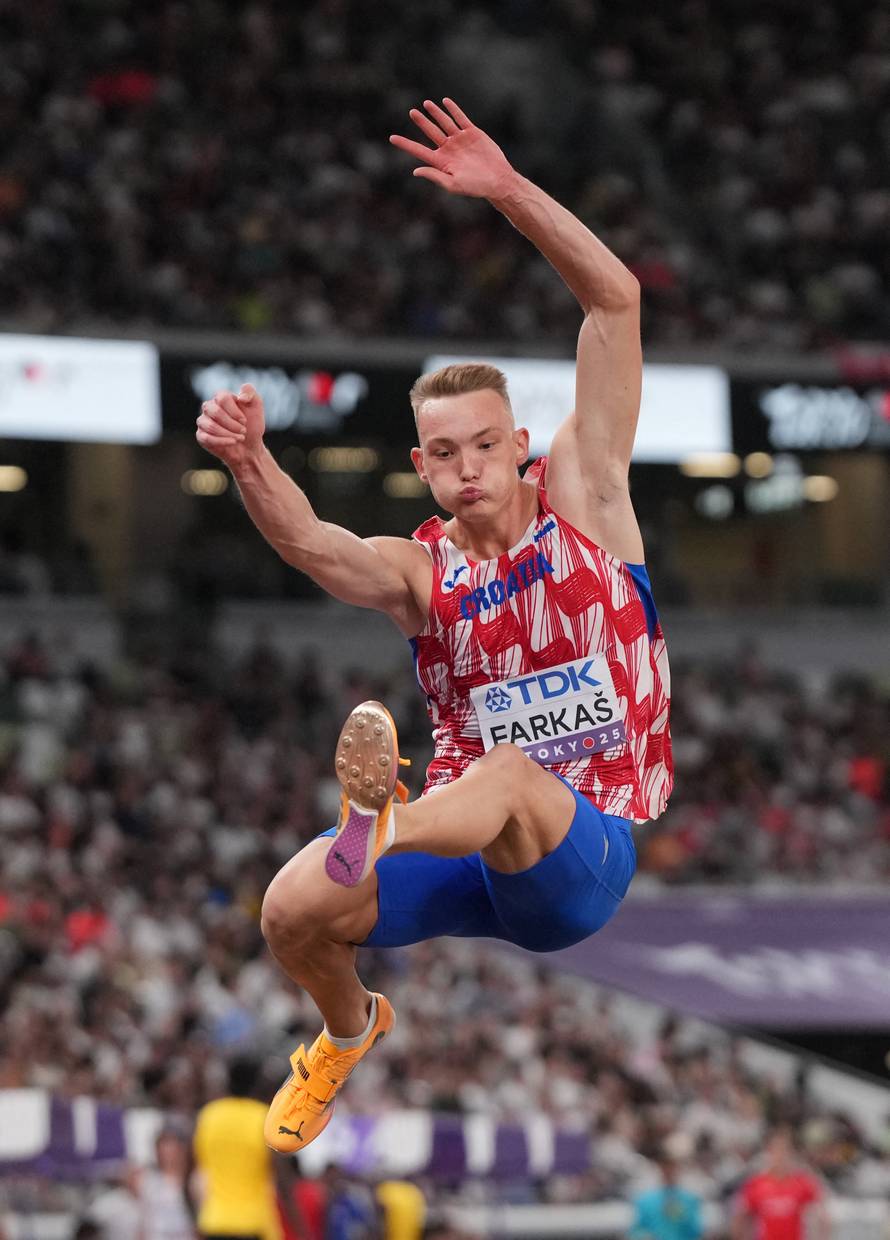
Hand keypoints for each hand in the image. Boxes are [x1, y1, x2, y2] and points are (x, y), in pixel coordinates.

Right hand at [195, 384, 264, 471]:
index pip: (222, 398)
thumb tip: (241, 397)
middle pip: (215, 412)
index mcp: (220, 397)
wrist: (249, 446)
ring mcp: (203, 421)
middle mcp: (209, 407)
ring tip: (240, 438)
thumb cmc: (252, 425)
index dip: (234, 411)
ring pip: (210, 426)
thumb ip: (250, 393)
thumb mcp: (256, 406)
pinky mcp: (201, 436)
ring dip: (228, 434)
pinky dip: (222, 441)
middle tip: (243, 431)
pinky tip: (232, 443)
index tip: (244, 421)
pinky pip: (206, 438)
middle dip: (232, 424)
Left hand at [390, 98, 515, 198]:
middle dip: (421, 122)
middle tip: (412, 112)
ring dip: (436, 113)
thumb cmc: (475, 187)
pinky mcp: (472, 133)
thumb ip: (435, 176)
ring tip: (426, 104)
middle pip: (431, 132)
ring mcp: (460, 140)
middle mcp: (448, 149)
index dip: (405, 144)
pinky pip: (460, 119)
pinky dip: (453, 110)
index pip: (419, 151)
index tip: (392, 138)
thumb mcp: (453, 184)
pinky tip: (445, 102)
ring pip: (444, 123)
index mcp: (441, 162)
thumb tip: (415, 171)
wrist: (497, 180)